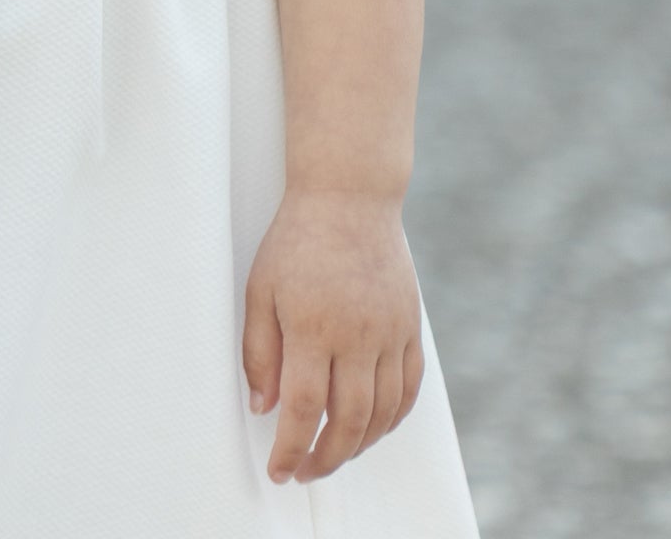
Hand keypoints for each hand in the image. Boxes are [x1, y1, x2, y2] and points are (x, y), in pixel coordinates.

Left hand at [242, 188, 423, 484]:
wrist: (349, 198)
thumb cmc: (296, 240)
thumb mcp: (260, 288)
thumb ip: (259, 352)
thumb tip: (263, 408)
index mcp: (313, 327)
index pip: (302, 408)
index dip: (291, 447)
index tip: (279, 471)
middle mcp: (358, 337)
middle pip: (348, 421)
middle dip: (326, 457)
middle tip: (305, 472)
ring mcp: (390, 335)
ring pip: (382, 414)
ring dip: (358, 445)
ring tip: (332, 454)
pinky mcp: (410, 330)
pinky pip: (408, 391)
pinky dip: (391, 419)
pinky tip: (371, 429)